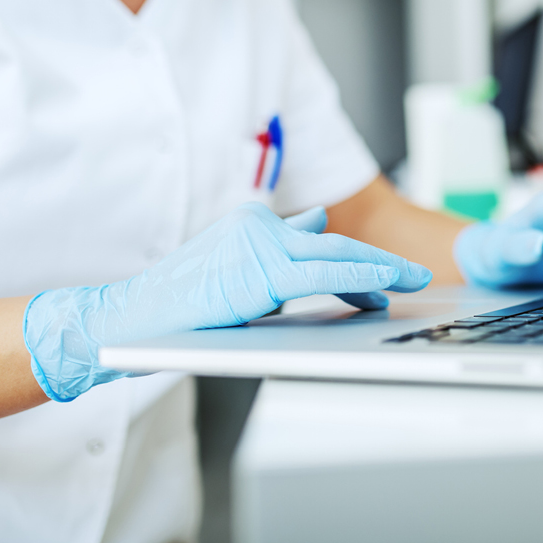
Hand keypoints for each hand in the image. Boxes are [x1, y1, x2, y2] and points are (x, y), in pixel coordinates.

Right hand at [24, 202, 431, 401]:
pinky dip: (364, 277)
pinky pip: (326, 273)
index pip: (316, 238)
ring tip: (411, 284)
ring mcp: (260, 243)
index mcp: (252, 224)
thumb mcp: (231, 269)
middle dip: (379, 264)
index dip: (356, 259)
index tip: (386, 273)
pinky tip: (386, 287)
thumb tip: (315, 223)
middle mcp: (259, 225)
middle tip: (415, 277)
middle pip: (333, 244)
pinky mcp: (262, 269)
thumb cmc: (175, 305)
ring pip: (337, 255)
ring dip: (381, 271)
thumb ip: (274, 248)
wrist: (127, 319)